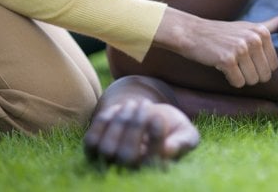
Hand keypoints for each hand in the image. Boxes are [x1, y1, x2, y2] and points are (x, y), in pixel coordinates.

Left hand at [84, 99, 199, 167]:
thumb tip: (168, 150)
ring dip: (121, 121)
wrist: (151, 120)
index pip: (153, 160)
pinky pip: (92, 141)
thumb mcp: (186, 133)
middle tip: (146, 104)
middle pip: (127, 157)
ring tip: (134, 104)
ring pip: (107, 149)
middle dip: (135, 126)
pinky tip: (119, 109)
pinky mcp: (95, 152)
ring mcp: (111, 164)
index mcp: (157, 170)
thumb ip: (184, 142)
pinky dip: (104, 121)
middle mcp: (132, 173)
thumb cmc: (173, 129)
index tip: (158, 117)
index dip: (154, 138)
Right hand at [155, 9, 277, 87]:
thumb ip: (270, 25)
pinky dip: (230, 79)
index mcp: (262, 32)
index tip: (245, 57)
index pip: (274, 65)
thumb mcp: (249, 26)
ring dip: (240, 77)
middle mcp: (254, 38)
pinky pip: (238, 83)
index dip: (259, 66)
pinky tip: (221, 66)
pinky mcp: (228, 59)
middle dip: (251, 74)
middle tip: (237, 62)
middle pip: (265, 75)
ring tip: (230, 63)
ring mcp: (241, 48)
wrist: (192, 33)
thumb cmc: (222, 33)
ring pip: (252, 81)